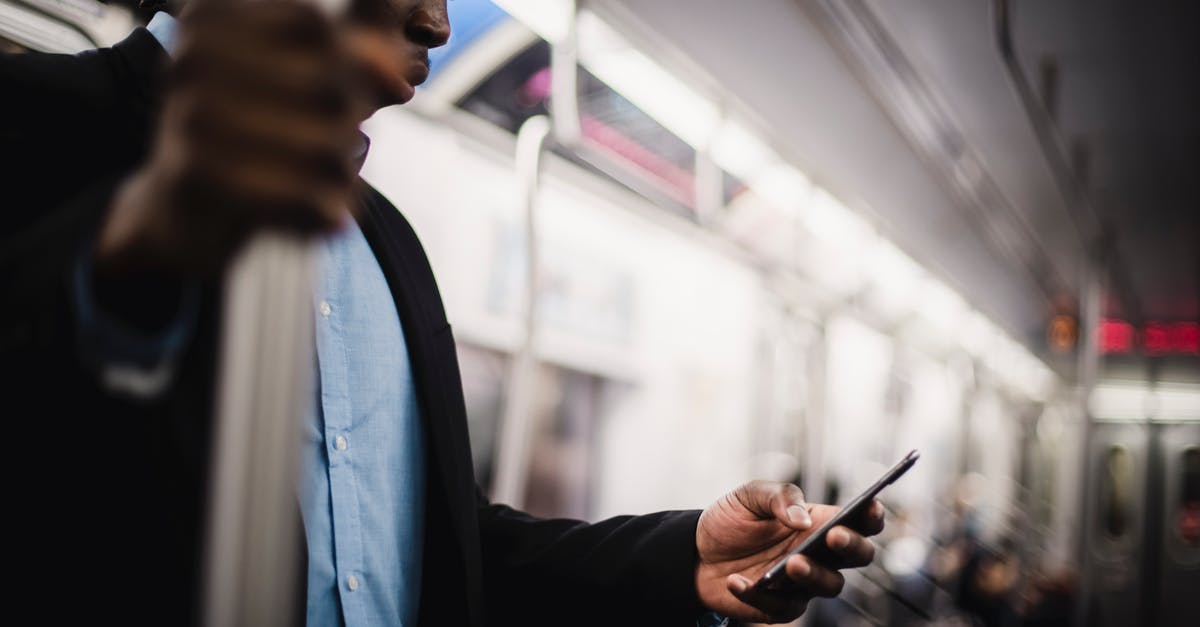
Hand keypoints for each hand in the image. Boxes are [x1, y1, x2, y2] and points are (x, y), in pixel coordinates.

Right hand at [96, 2, 362, 276]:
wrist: (184, 209)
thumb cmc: (251, 131)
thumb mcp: (298, 80)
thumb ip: (350, 60)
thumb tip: (396, 73)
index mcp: (213, 14)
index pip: (316, 25)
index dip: (358, 62)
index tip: (376, 90)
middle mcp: (193, 55)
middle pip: (330, 86)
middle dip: (349, 124)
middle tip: (338, 146)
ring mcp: (190, 115)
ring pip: (326, 146)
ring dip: (341, 176)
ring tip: (325, 184)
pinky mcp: (197, 176)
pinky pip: (300, 194)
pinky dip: (323, 211)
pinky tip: (319, 215)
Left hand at [695, 481, 883, 623]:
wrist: (697, 552)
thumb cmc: (731, 521)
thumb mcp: (749, 496)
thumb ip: (780, 497)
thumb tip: (802, 519)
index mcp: (818, 522)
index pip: (859, 521)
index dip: (871, 516)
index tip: (870, 508)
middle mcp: (819, 554)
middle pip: (858, 556)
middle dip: (852, 546)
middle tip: (833, 537)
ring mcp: (803, 583)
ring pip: (830, 586)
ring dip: (814, 574)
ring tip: (792, 563)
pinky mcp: (781, 606)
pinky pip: (781, 606)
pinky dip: (758, 594)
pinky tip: (737, 581)